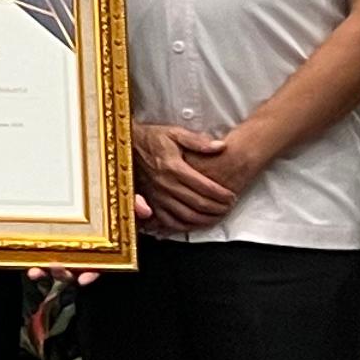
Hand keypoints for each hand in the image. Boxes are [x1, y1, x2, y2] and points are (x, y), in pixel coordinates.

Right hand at [131, 122, 239, 236]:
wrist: (127, 145)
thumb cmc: (153, 138)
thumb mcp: (175, 133)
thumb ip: (198, 141)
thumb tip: (220, 146)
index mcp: (174, 167)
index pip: (205, 186)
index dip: (222, 194)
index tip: (232, 196)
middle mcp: (165, 184)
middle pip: (198, 203)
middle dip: (218, 208)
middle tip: (229, 207)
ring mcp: (157, 196)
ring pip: (186, 215)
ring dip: (205, 219)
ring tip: (218, 216)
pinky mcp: (150, 202)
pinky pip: (169, 221)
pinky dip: (184, 226)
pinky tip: (195, 223)